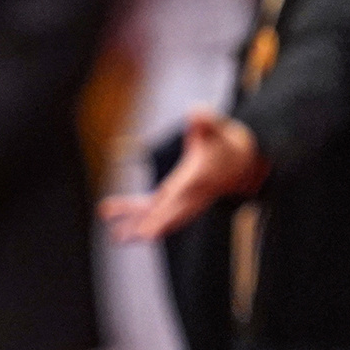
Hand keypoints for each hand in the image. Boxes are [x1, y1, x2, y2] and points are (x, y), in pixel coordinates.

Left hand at [102, 107, 265, 242]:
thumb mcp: (218, 129)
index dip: (169, 211)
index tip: (158, 224)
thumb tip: (196, 112)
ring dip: (138, 225)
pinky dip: (132, 211)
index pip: (182, 197)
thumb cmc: (225, 143)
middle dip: (157, 224)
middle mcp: (191, 195)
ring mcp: (182, 199)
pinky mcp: (174, 197)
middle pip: (173, 213)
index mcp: (199, 179)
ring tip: (117, 237)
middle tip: (141, 236)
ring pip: (159, 215)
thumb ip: (206, 122)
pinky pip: (151, 207)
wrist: (243, 162)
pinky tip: (107, 212)